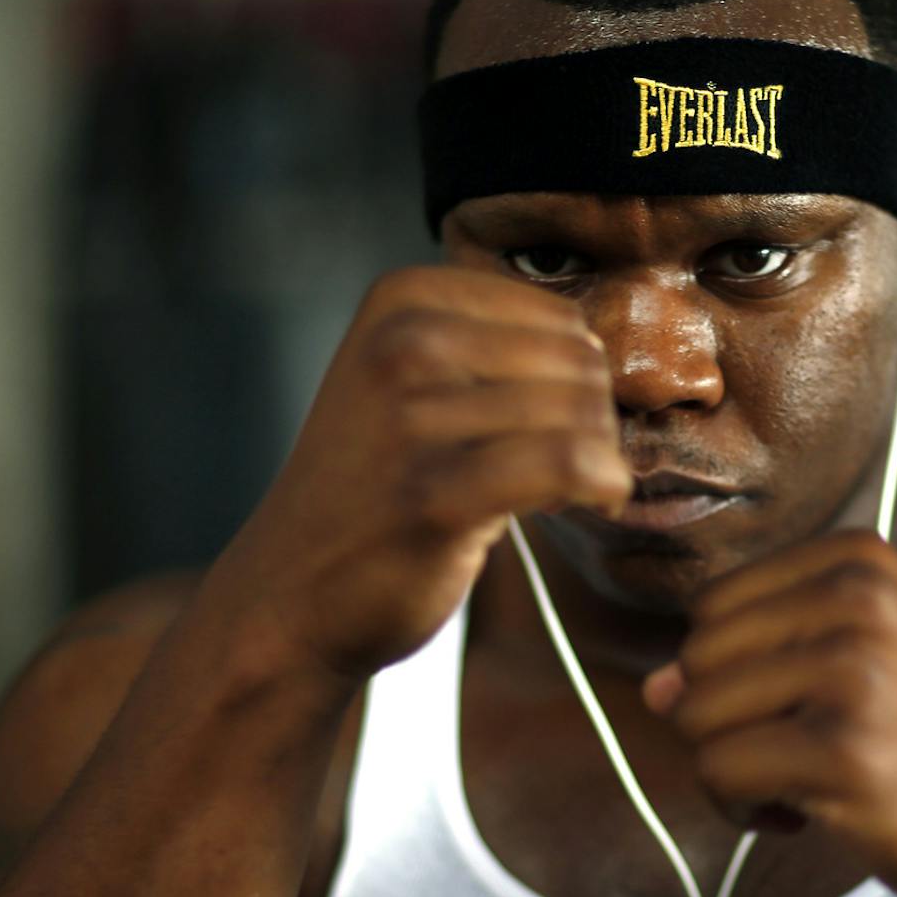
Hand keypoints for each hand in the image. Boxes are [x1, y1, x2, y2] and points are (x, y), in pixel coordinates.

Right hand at [202, 266, 632, 682]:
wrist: (290, 594)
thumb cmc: (372, 493)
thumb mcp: (409, 384)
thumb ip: (492, 351)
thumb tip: (606, 355)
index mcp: (401, 301)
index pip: (561, 317)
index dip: (576, 379)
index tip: (546, 426)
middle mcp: (402, 344)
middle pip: (578, 362)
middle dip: (592, 419)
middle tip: (557, 470)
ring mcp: (413, 417)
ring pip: (581, 412)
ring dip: (595, 459)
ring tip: (553, 491)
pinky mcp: (436, 492)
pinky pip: (568, 463)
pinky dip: (601, 484)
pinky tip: (586, 504)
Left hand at [642, 530, 896, 896]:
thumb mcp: (863, 664)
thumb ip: (757, 659)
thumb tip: (653, 690)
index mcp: (859, 559)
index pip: (711, 607)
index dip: (735, 674)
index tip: (807, 708)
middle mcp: (854, 600)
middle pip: (695, 658)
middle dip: (727, 723)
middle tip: (807, 754)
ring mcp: (850, 673)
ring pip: (696, 717)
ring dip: (734, 771)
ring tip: (814, 783)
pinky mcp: (842, 751)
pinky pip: (719, 773)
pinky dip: (745, 811)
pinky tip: (810, 817)